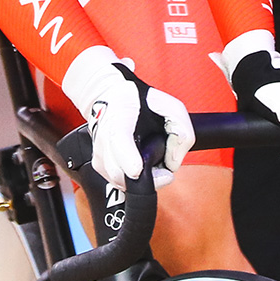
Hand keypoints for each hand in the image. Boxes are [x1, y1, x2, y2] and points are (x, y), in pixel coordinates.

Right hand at [61, 45, 193, 189]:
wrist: (109, 98)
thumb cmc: (139, 102)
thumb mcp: (169, 106)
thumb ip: (181, 129)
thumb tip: (172, 162)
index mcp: (119, 117)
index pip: (118, 140)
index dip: (128, 159)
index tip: (136, 170)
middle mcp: (104, 138)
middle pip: (120, 172)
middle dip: (147, 178)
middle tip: (164, 169)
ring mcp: (99, 153)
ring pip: (120, 182)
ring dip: (140, 181)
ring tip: (152, 163)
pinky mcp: (99, 165)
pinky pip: (118, 182)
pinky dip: (132, 180)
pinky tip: (140, 165)